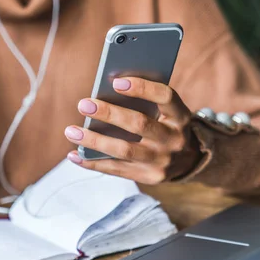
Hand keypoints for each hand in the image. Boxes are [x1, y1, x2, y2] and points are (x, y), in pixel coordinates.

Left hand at [64, 78, 203, 183]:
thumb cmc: (166, 126)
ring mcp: (162, 161)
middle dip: (109, 113)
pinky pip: (117, 170)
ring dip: (94, 141)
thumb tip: (105, 92)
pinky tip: (75, 154)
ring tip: (71, 131)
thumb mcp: (166, 112)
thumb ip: (146, 102)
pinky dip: (93, 163)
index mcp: (180, 115)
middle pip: (139, 124)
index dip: (142, 88)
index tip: (116, 82)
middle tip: (84, 105)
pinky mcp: (150, 177)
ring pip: (124, 150)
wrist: (188, 161)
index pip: (165, 96)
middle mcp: (174, 139)